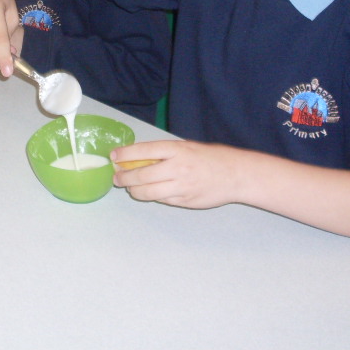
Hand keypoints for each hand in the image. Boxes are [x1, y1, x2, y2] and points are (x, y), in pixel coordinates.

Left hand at [111, 139, 243, 208]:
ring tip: (130, 188)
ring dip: (134, 191)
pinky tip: (149, 192)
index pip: (143, 151)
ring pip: (147, 192)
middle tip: (117, 177)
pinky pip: (161, 200)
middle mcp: (177, 167)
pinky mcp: (185, 201)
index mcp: (177, 149)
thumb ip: (164, 153)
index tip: (114, 157)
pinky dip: (151, 196)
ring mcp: (181, 186)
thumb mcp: (187, 147)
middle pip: (141, 175)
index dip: (125, 154)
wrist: (235, 175)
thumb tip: (137, 159)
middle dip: (124, 177)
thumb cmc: (209, 157)